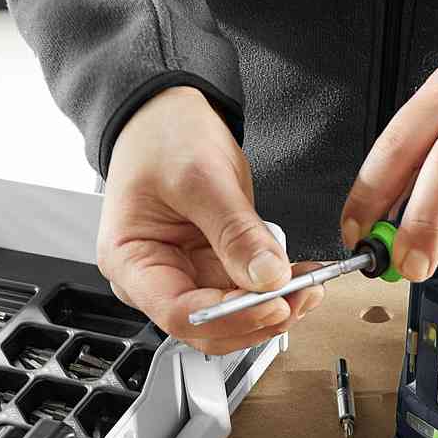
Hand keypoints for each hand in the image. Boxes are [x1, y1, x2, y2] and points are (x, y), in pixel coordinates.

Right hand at [97, 86, 323, 353]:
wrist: (167, 112)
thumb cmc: (162, 138)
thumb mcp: (200, 178)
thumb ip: (235, 232)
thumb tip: (268, 277)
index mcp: (130, 261)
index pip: (179, 312)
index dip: (230, 317)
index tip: (273, 302)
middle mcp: (154, 278)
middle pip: (207, 324)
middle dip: (256, 318)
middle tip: (299, 297)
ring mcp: (185, 274)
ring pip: (232, 315)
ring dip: (271, 308)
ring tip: (307, 286)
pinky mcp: (211, 266)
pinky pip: (245, 291)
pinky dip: (274, 289)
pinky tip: (299, 277)